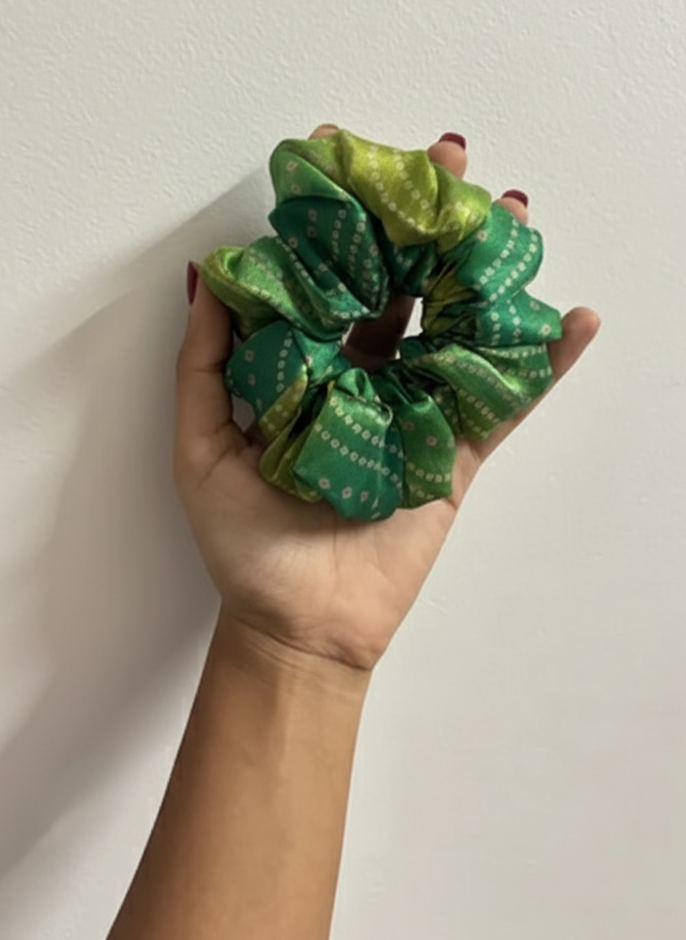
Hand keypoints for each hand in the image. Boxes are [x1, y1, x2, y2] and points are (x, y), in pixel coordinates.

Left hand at [174, 126, 599, 671]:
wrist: (298, 627)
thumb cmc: (243, 546)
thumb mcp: (200, 451)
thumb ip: (203, 367)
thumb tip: (207, 279)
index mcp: (307, 373)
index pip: (330, 282)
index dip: (342, 223)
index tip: (350, 158)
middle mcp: (365, 383)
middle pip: (402, 289)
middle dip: (424, 225)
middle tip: (447, 161)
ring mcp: (415, 416)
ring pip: (457, 332)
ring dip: (488, 272)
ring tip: (512, 214)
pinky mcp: (455, 458)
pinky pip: (503, 406)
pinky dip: (542, 367)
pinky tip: (573, 322)